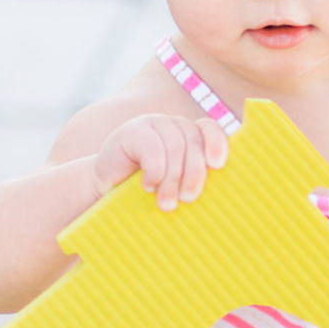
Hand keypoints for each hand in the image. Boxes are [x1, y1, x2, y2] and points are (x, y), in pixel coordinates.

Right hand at [93, 115, 227, 209]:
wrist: (105, 191)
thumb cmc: (147, 193)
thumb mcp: (176, 186)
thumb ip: (195, 181)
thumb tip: (223, 195)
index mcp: (188, 135)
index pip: (209, 129)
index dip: (216, 143)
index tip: (217, 165)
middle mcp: (172, 125)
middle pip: (193, 141)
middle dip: (193, 173)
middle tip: (188, 199)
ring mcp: (152, 124)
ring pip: (175, 146)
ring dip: (172, 179)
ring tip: (166, 203)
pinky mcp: (133, 131)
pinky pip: (153, 148)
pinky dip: (154, 171)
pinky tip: (148, 186)